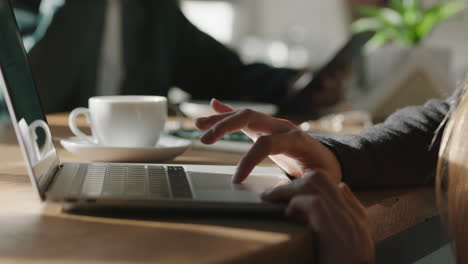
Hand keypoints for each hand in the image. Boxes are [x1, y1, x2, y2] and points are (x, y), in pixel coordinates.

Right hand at [195, 99, 341, 183]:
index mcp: (296, 139)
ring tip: (198, 123)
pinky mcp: (267, 127)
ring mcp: (274, 124)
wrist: (329, 158)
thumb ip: (305, 184)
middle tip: (205, 140)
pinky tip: (214, 105)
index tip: (237, 180)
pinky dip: (228, 112)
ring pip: (244, 115)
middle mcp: (283, 126)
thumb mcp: (320, 180)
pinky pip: (245, 117)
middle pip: (250, 117)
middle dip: (225, 126)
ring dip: (220, 118)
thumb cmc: (324, 171)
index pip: (266, 144)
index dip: (249, 160)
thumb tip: (289, 195)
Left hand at [262, 170, 373, 263]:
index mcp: (357, 217)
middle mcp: (352, 214)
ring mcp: (345, 219)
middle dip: (293, 182)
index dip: (307, 184)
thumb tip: (342, 186)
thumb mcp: (352, 243)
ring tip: (271, 198)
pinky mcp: (334, 228)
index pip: (333, 184)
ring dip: (288, 189)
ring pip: (314, 183)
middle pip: (321, 178)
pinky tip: (287, 213)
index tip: (290, 194)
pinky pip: (313, 202)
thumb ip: (347, 216)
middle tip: (273, 194)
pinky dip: (296, 203)